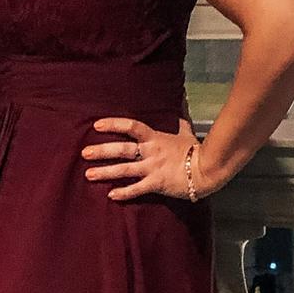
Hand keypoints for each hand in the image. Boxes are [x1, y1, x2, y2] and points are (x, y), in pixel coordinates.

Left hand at [82, 117, 213, 202]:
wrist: (208, 169)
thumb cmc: (196, 150)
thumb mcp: (186, 131)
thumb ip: (180, 117)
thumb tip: (183, 97)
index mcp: (155, 138)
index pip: (131, 126)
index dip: (114, 124)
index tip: (97, 125)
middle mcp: (150, 152)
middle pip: (122, 149)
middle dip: (102, 151)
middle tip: (85, 153)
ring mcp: (153, 168)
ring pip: (125, 170)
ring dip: (105, 172)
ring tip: (89, 174)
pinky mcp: (157, 184)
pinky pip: (137, 189)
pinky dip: (124, 193)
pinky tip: (110, 195)